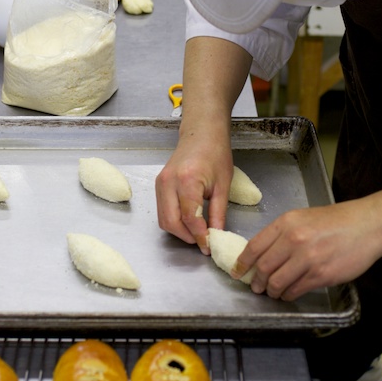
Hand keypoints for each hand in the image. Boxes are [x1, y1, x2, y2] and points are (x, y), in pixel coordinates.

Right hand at [155, 139, 233, 254]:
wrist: (201, 133)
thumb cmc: (215, 153)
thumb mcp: (223, 185)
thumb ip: (218, 213)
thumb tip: (215, 236)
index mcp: (187, 180)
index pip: (189, 218)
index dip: (199, 236)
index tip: (209, 247)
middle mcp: (168, 182)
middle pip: (171, 222)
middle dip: (186, 237)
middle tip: (203, 242)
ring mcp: (160, 183)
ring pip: (163, 219)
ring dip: (179, 231)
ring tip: (197, 233)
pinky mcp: (158, 184)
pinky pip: (162, 211)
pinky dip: (174, 221)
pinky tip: (188, 222)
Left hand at [234, 201, 381, 300]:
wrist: (367, 226)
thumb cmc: (336, 221)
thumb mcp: (303, 218)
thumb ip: (282, 234)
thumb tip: (262, 254)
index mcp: (286, 223)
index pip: (254, 246)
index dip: (242, 263)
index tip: (237, 271)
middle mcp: (293, 240)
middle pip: (262, 267)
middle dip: (255, 281)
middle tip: (255, 287)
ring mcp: (307, 259)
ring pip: (276, 282)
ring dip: (271, 291)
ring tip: (272, 292)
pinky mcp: (321, 275)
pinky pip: (295, 290)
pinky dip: (288, 295)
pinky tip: (288, 294)